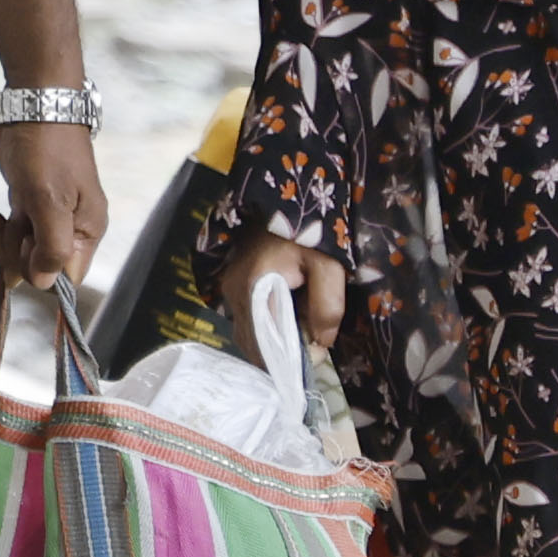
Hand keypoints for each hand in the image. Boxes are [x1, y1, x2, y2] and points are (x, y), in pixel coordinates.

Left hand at [0, 119, 109, 290]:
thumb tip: (46, 284)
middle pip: (41, 268)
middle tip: (12, 226)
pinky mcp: (29, 206)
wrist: (33, 105)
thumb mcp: (49, 201)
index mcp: (87, 230)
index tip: (27, 248)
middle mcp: (71, 228)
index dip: (42, 271)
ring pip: (22, 254)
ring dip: (5, 242)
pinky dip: (0, 231)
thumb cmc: (46, 149)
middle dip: (17, 254)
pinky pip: (13, 236)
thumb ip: (51, 246)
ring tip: (0, 217)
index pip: (67, 277)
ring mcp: (48, 218)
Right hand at [211, 229, 347, 360]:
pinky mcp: (231, 286)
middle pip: (254, 343)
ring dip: (272, 342)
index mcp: (255, 290)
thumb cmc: (307, 231)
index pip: (266, 345)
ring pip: (249, 334)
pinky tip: (286, 320)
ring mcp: (229, 291)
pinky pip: (246, 321)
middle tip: (309, 345)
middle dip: (281, 352)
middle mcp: (234, 295)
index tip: (314, 357)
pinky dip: (265, 329)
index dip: (290, 359)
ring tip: (300, 332)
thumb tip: (321, 344)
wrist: (282, 197)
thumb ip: (327, 305)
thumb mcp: (329, 264)